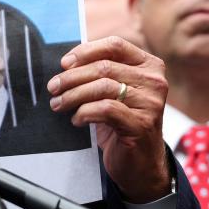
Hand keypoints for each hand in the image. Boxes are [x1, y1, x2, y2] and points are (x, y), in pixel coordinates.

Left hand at [46, 36, 169, 202]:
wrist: (140, 163)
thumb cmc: (121, 123)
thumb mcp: (113, 93)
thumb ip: (100, 74)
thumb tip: (66, 62)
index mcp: (149, 66)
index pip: (115, 45)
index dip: (86, 51)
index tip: (64, 64)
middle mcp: (154, 81)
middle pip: (104, 67)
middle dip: (71, 77)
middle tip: (53, 88)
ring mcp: (151, 103)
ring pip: (103, 87)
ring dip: (73, 95)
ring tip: (58, 105)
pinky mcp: (142, 124)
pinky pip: (105, 109)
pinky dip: (85, 112)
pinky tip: (76, 120)